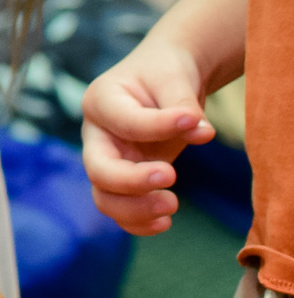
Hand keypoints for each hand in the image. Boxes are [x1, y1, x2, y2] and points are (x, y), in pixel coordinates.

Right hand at [79, 38, 213, 234]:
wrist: (164, 80)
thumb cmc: (164, 74)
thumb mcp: (173, 77)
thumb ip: (183, 103)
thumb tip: (201, 133)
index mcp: (100, 101)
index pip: (123, 121)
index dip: (158, 126)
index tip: (195, 122)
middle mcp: (96, 135)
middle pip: (98, 170)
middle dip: (131, 181)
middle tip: (171, 176)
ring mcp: (107, 160)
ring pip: (105, 197)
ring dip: (136, 209)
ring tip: (172, 205)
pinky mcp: (124, 179)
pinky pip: (120, 209)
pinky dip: (138, 223)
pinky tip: (165, 222)